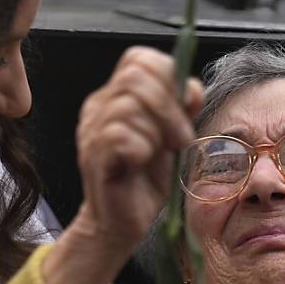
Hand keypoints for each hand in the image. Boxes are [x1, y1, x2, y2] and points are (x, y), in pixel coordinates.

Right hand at [74, 46, 203, 251]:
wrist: (122, 224)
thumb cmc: (146, 182)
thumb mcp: (173, 138)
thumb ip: (182, 109)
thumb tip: (192, 87)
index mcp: (117, 97)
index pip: (140, 59)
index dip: (169, 77)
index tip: (186, 109)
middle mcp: (100, 106)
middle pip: (136, 76)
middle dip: (169, 107)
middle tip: (180, 139)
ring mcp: (92, 129)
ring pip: (129, 105)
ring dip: (158, 131)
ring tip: (162, 154)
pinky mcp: (93, 154)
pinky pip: (120, 135)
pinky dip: (141, 148)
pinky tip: (141, 163)